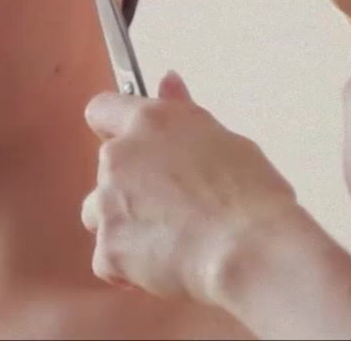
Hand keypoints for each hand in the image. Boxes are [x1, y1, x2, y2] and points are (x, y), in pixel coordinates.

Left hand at [82, 72, 304, 302]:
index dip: (115, 128)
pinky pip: (108, 260)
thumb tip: (168, 82)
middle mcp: (121, 156)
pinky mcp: (108, 248)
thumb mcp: (225, 140)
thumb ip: (183, 115)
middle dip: (131, 187)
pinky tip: (167, 266)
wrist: (250, 250)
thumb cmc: (251, 197)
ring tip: (170, 240)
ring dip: (123, 226)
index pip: (103, 110)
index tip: (132, 144)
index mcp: (151, 122)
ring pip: (99, 214)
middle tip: (175, 206)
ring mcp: (108, 202)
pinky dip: (129, 268)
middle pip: (107, 170)